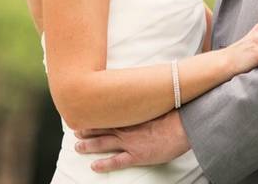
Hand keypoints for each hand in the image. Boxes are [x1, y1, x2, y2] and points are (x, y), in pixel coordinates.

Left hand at [74, 109, 189, 172]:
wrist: (183, 126)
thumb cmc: (173, 111)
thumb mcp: (157, 100)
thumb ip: (145, 99)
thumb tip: (142, 90)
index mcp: (131, 113)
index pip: (108, 112)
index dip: (96, 114)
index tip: (85, 111)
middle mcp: (126, 127)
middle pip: (102, 128)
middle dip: (87, 129)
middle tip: (74, 129)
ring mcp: (130, 142)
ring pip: (103, 143)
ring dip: (89, 145)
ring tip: (77, 146)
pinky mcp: (137, 156)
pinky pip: (117, 162)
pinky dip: (104, 164)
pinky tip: (94, 166)